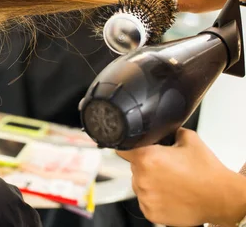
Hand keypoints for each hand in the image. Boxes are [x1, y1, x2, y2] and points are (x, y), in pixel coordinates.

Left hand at [116, 129, 245, 225]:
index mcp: (146, 157)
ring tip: (171, 182)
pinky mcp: (150, 212)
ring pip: (139, 184)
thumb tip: (162, 129)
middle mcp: (142, 178)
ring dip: (150, 182)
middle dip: (146, 165)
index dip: (128, 147)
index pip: (122, 149)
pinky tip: (171, 194)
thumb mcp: (189, 139)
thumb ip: (170, 132)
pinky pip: (146, 201)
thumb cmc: (206, 172)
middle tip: (166, 167)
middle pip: (134, 167)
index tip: (133, 148)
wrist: (220, 198)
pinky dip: (155, 197)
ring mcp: (145, 197)